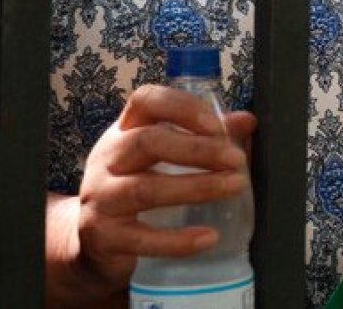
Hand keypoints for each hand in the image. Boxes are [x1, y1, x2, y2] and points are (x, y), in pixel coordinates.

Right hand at [71, 84, 255, 294]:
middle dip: (197, 149)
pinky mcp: (104, 237)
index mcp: (124, 131)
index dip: (182, 107)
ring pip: (144, 189)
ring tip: (235, 187)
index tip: (217, 124)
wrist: (96, 241)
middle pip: (146, 142)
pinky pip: (142, 238)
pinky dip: (178, 240)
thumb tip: (246, 121)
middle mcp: (107, 159)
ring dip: (196, 187)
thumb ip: (205, 137)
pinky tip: (209, 236)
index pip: (145, 101)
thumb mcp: (163, 157)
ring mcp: (101, 198)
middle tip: (236, 159)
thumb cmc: (137, 186)